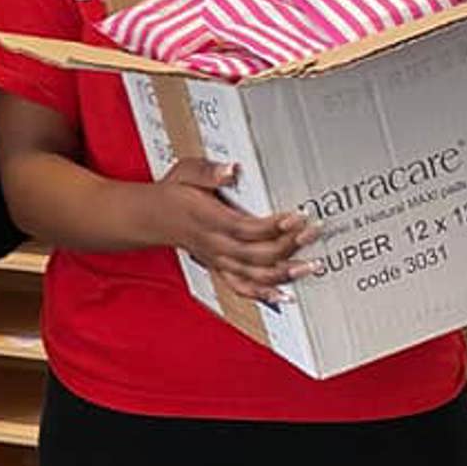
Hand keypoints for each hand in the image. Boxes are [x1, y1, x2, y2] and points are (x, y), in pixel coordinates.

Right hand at [144, 158, 317, 303]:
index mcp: (209, 220)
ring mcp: (218, 260)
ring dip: (284, 273)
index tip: (296, 217)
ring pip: (254, 275)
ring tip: (310, 266)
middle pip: (256, 254)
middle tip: (312, 233)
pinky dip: (264, 294)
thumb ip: (207, 171)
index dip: (273, 226)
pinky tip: (286, 294)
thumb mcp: (186, 172)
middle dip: (288, 246)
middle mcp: (215, 246)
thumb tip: (230, 170)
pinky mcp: (221, 268)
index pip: (246, 228)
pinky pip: (243, 288)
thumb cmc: (173, 194)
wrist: (154, 217)